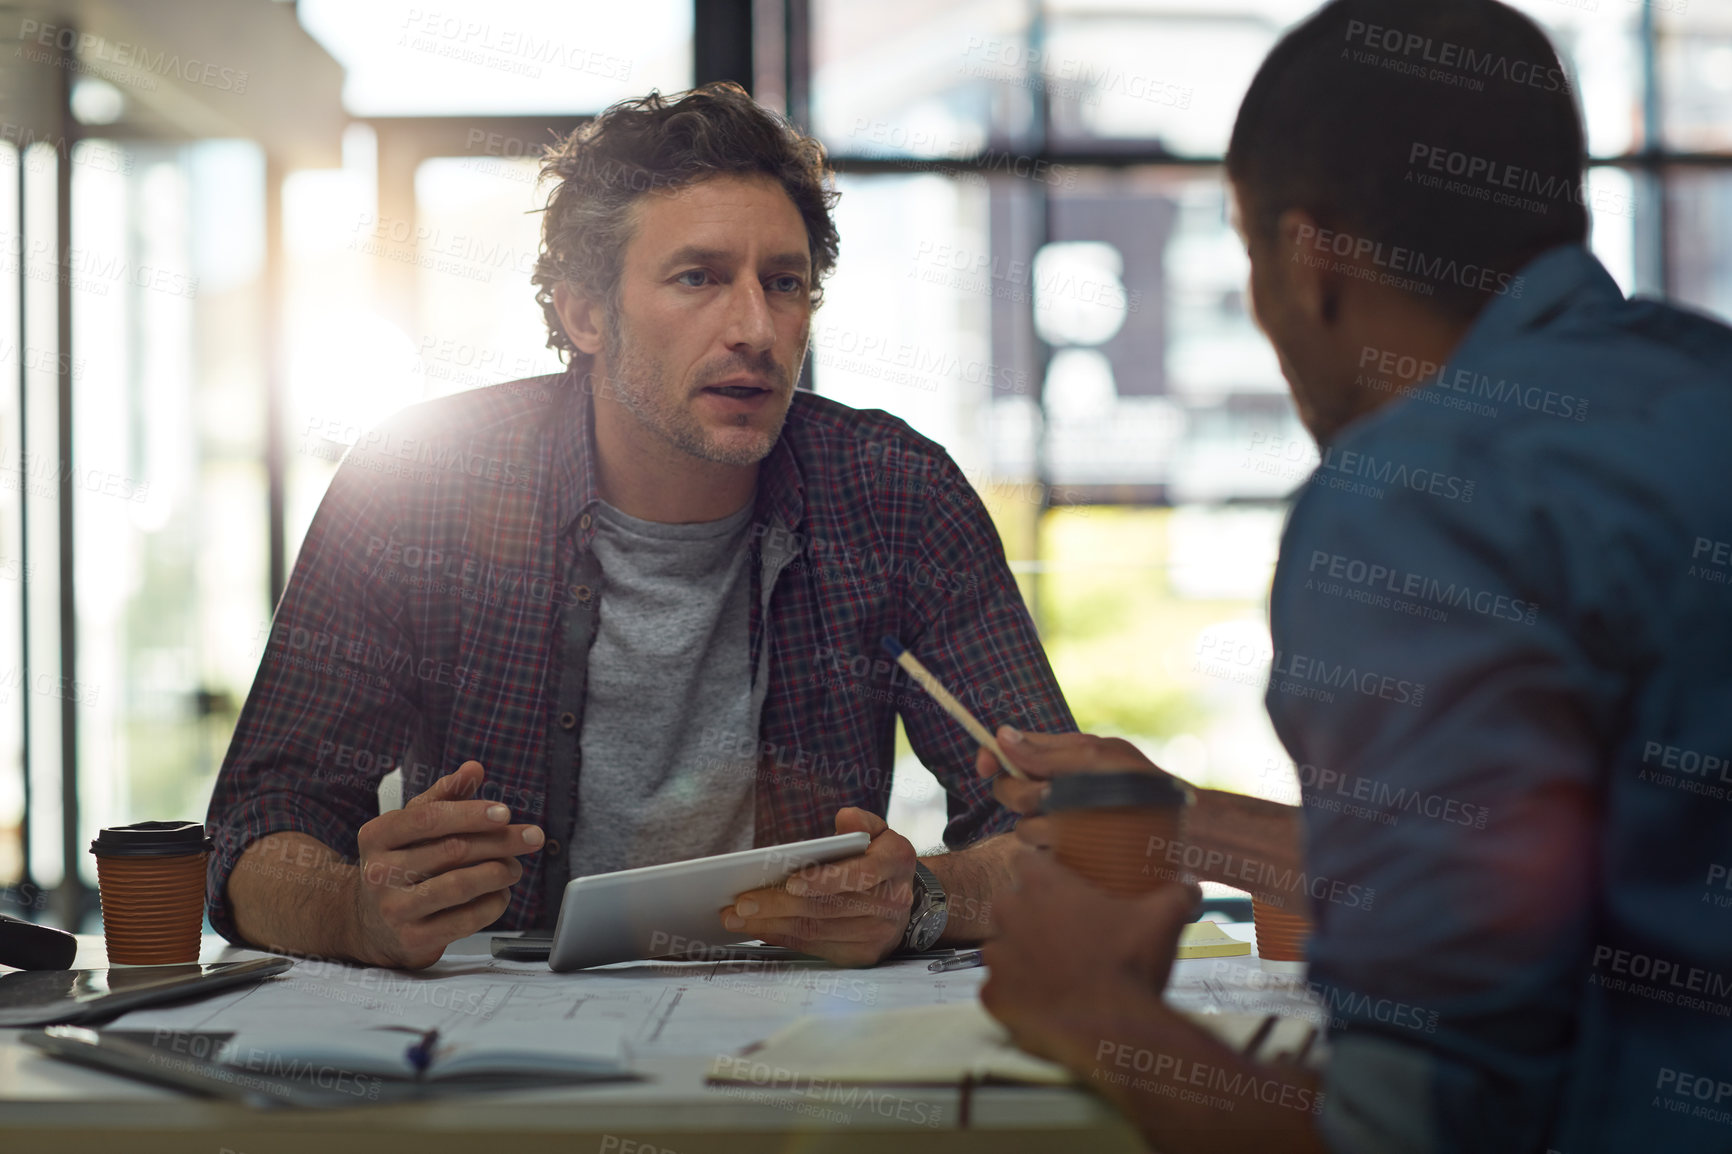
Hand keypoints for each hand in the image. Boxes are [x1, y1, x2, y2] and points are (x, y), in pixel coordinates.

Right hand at [347, 760, 544, 968]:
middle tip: (532, 837)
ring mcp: (395, 909)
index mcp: (378, 835)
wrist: (371, 924)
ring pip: (460, 885)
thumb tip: (473, 768)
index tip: (505, 813)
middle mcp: (379, 872)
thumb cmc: (401, 864)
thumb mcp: (412, 827)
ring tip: (515, 867)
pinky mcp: (413, 939)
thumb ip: (443, 796)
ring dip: (499, 872)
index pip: (429, 818)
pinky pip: (466, 920)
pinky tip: (501, 894)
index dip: (471, 813)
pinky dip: (493, 904)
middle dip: (501, 841)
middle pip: (453, 850)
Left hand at [722, 807, 915, 966]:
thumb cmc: (880, 858)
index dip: (824, 880)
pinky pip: (816, 948)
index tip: (790, 882)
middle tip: (742, 902)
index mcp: (895, 862)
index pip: (860, 873)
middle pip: (828, 907)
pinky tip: (761, 929)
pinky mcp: (863, 954)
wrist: (907, 897)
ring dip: (773, 925)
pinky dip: (784, 938)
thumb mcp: (878, 831)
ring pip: (817, 930)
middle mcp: (893, 901)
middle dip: (779, 905)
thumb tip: (846, 818)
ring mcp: (879, 933)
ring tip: (739, 916)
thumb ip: (861, 822)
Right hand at [975, 726, 1168, 847]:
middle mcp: (1054, 792)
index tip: (984, 767)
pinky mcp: (1068, 857)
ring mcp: (1060, 827)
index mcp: (1060, 761)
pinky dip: (1058, 853)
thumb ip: (1049, 752)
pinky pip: (1043, 857)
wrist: (1184, 833)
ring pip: (1023, 828)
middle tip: (1055, 796)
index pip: (1009, 754)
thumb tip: (1002, 734)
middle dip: (1026, 794)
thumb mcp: (1099, 760)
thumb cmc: (1148, 788)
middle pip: (1010, 793)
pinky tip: (1082, 851)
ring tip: (1082, 828)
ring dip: (1046, 827)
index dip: (991, 757)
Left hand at [980, 851, 1199, 1067]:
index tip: (1055, 882)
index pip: (1023, 858)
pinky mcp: (992, 996)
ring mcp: (997, 958)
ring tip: (1051, 969)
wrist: (1112, 1028)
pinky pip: (996, 989)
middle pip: (1007, 902)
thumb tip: (1193, 885)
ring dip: (1017, 953)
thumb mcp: (1162, 920)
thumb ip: (1177, 895)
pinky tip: (1040, 1001)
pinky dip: (1014, 994)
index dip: (1038, 869)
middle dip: (1026, 912)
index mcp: (1043, 886)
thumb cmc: (1130, 964)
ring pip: (998, 946)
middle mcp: (1010, 915)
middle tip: (1060, 930)